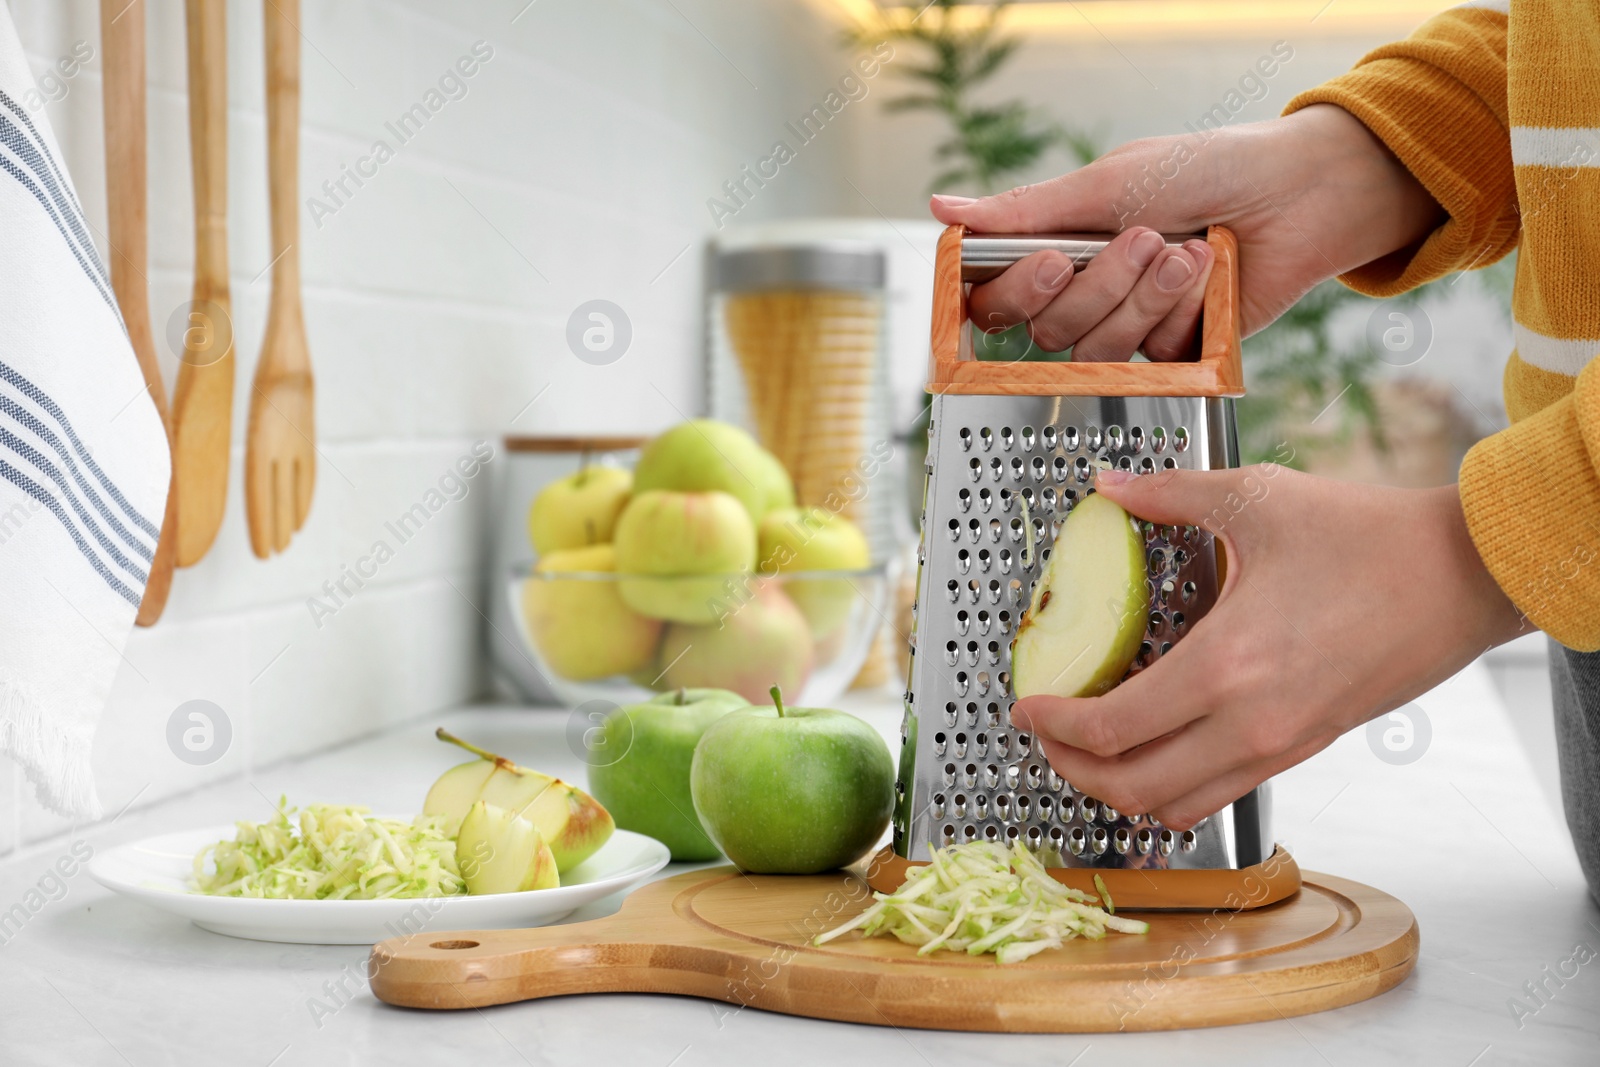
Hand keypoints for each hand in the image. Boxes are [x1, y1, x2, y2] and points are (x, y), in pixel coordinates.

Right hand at [930, 104, 1444, 359]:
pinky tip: (1208, 277)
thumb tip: (943, 208)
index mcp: (1058, 246)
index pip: (996, 295)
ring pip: (1094, 347)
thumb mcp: (1110, 182)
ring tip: (1186, 253)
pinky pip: (1150, 357)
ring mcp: (1128, 326)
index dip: (1011, 292)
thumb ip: (1027, 210)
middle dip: (1098, 284)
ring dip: (1143, 296)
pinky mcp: (1172, 354)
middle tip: (1143, 237)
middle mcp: (1085, 291)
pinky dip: (1181, 312)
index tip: (1048, 263)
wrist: (1298, 195)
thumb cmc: (1208, 169)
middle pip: (1045, 328)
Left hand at [1011, 465, 1525, 829]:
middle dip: (1070, 769)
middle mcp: (1251, 723)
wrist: (1467, 575)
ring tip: (1088, 746)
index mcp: (1227, 666)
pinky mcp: (1307, 747)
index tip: (1025, 705)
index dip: (1053, 726)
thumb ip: (1169, 493)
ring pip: (1175, 805)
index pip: (1112, 728)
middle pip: (1130, 787)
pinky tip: (1154, 742)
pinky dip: (1171, 785)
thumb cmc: (1371, 536)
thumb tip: (1109, 483)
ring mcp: (1282, 745)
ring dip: (1118, 787)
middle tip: (1042, 734)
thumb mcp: (1257, 497)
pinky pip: (1220, 792)